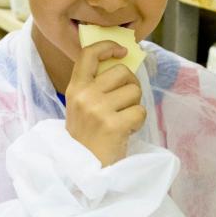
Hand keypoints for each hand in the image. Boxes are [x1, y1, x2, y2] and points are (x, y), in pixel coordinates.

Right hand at [65, 40, 145, 166]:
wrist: (82, 169)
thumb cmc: (86, 137)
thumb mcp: (80, 106)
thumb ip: (94, 86)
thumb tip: (122, 64)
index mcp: (75, 88)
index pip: (89, 54)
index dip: (108, 46)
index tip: (122, 51)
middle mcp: (85, 95)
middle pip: (122, 72)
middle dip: (130, 84)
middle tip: (125, 101)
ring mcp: (98, 110)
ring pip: (134, 91)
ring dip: (134, 104)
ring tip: (123, 118)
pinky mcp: (114, 125)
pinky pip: (140, 111)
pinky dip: (138, 121)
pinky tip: (127, 130)